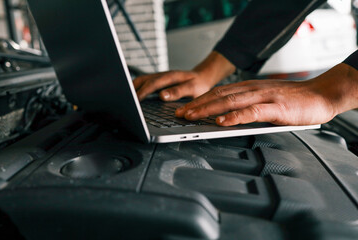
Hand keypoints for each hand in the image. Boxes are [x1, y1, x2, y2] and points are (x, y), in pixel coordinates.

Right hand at [133, 70, 213, 101]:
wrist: (203, 77)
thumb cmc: (199, 84)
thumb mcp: (192, 89)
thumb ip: (178, 92)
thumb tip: (162, 95)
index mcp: (171, 76)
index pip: (152, 84)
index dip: (142, 92)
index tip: (134, 100)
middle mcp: (163, 75)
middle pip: (143, 80)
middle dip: (132, 90)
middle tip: (125, 101)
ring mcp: (160, 77)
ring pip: (142, 81)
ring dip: (133, 88)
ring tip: (125, 100)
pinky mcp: (159, 81)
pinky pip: (145, 83)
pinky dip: (137, 89)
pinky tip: (134, 98)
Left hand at [175, 64, 357, 125]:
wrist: (321, 94)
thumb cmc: (293, 100)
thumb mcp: (265, 101)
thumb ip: (247, 107)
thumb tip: (226, 118)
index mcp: (249, 88)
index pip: (219, 92)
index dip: (200, 100)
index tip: (184, 107)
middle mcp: (253, 89)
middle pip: (219, 95)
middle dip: (197, 105)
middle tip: (179, 113)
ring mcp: (264, 97)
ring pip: (230, 101)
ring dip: (208, 109)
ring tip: (192, 116)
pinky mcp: (276, 107)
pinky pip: (251, 111)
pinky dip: (235, 116)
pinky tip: (222, 121)